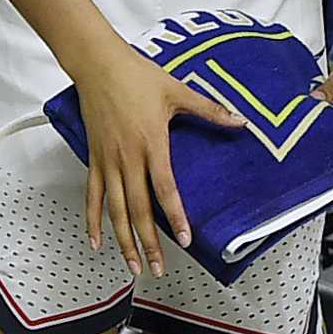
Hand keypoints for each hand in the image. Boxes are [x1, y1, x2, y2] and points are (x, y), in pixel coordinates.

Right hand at [78, 43, 244, 275]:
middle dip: (148, 242)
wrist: (99, 64)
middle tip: (157, 269)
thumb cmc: (138, 75)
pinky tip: (96, 242)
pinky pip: (92, 196)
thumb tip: (240, 120)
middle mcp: (127, 158)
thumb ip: (210, 110)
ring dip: (123, 240)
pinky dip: (93, 220)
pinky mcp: (94, 159)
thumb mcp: (178, 91)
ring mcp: (108, 161)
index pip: (164, 188)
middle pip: (138, 209)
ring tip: (133, 265)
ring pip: (114, 210)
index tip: (184, 239)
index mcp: (151, 143)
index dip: (174, 216)